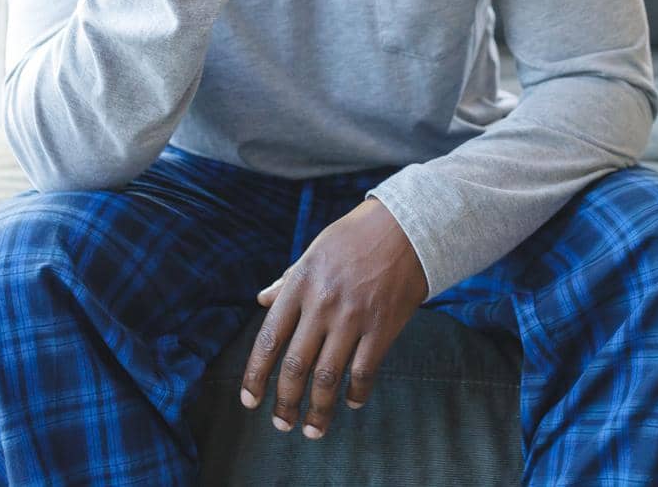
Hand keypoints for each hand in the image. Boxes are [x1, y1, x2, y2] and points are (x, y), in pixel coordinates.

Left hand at [240, 197, 429, 439]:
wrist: (407, 226)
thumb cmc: (355, 237)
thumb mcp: (314, 251)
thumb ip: (288, 280)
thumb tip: (262, 299)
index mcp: (301, 283)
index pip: (269, 339)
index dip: (256, 375)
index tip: (250, 401)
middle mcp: (322, 304)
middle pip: (295, 366)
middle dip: (285, 402)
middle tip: (282, 425)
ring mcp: (353, 317)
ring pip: (327, 376)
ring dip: (318, 409)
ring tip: (312, 430)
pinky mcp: (383, 326)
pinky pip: (364, 371)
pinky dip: (356, 393)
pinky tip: (351, 404)